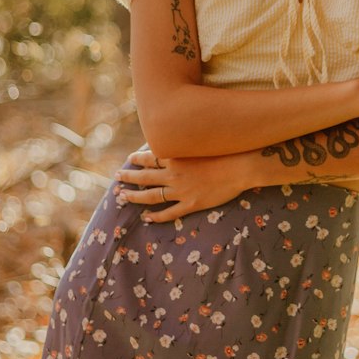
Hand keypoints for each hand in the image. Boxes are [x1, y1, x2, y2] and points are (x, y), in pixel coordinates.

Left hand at [113, 142, 254, 223]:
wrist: (241, 166)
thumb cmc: (225, 151)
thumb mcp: (202, 142)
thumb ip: (187, 144)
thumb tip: (177, 141)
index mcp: (176, 157)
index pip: (150, 158)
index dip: (137, 159)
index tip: (129, 159)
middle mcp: (175, 174)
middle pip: (145, 177)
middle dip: (128, 177)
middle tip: (117, 178)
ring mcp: (182, 190)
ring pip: (151, 196)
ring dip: (135, 197)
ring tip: (123, 198)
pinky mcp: (191, 203)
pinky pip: (169, 213)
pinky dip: (156, 216)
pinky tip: (146, 218)